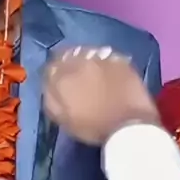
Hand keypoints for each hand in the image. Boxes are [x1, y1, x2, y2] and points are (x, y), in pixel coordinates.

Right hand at [43, 46, 159, 144]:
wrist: (130, 125)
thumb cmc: (94, 127)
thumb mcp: (63, 119)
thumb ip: (51, 98)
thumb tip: (50, 84)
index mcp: (63, 77)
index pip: (51, 66)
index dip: (55, 74)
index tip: (59, 82)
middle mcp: (80, 61)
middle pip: (68, 55)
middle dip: (69, 64)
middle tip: (76, 77)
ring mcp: (102, 58)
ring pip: (87, 52)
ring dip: (86, 60)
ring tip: (92, 72)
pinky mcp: (120, 60)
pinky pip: (107, 56)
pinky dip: (105, 62)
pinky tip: (109, 72)